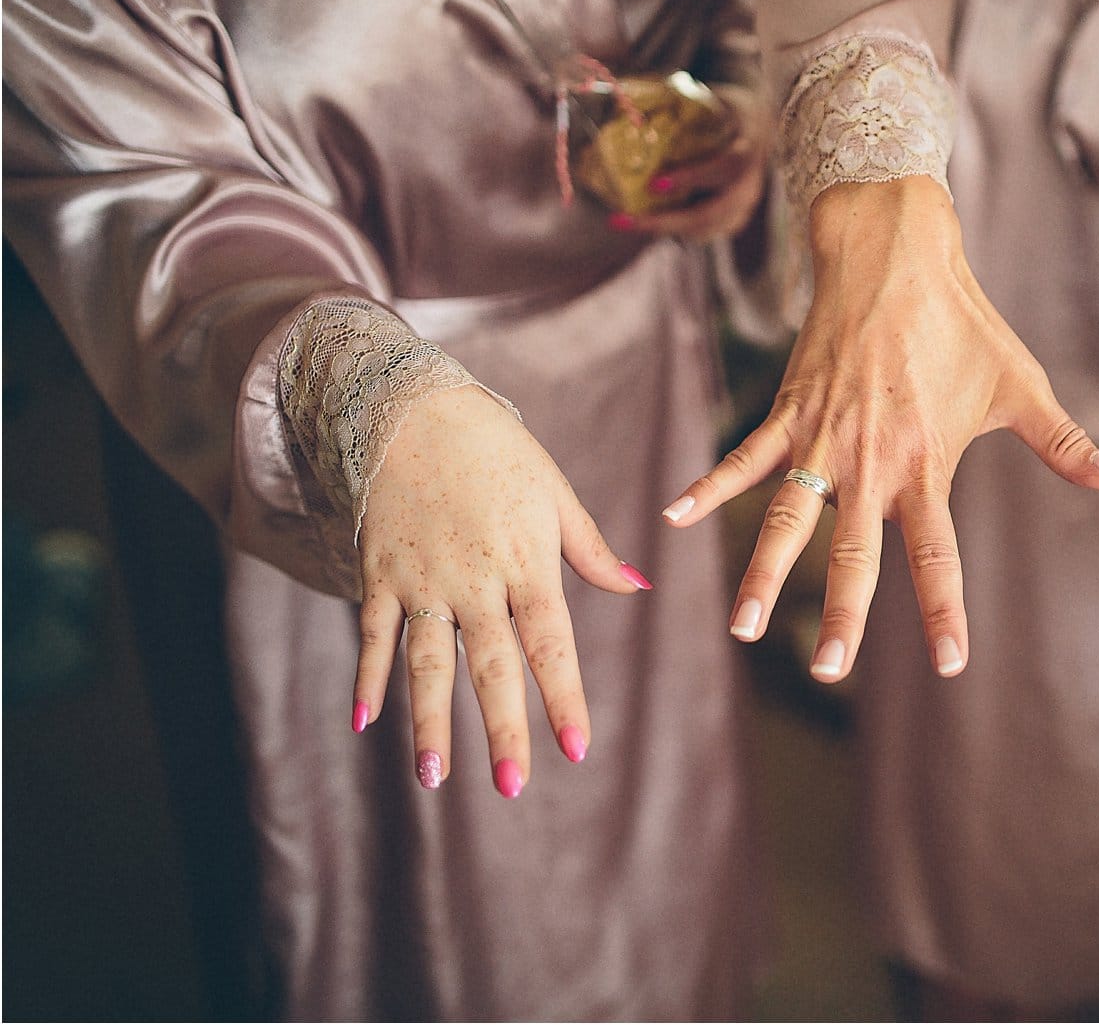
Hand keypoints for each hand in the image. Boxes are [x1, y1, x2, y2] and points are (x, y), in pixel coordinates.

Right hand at [351, 384, 650, 795]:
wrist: (411, 406)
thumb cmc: (495, 449)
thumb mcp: (553, 492)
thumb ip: (590, 548)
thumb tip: (638, 587)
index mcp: (526, 561)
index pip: (550, 643)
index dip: (564, 697)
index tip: (577, 749)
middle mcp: (474, 579)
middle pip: (490, 665)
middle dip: (502, 728)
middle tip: (513, 787)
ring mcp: (422, 579)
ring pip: (425, 661)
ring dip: (430, 721)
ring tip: (434, 777)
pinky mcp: (380, 572)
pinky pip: (373, 632)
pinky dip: (367, 676)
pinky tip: (366, 723)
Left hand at [611, 86, 769, 240]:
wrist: (755, 125)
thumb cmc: (723, 108)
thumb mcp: (709, 99)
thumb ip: (678, 103)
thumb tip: (627, 104)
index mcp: (747, 149)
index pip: (725, 168)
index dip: (692, 178)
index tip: (655, 184)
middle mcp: (750, 184)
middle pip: (712, 213)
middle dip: (667, 221)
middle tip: (626, 219)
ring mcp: (744, 206)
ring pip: (706, 229)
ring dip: (664, 228)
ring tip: (625, 221)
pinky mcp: (734, 219)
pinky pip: (704, 233)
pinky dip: (674, 231)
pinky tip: (647, 222)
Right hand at [661, 176, 1098, 682]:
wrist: (893, 250)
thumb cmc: (962, 320)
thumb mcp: (1020, 384)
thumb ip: (1065, 443)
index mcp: (928, 463)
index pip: (937, 554)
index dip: (944, 610)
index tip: (950, 663)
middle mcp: (871, 460)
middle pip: (852, 554)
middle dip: (840, 616)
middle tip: (829, 671)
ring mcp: (822, 438)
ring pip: (787, 520)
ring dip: (761, 574)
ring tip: (740, 628)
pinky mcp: (788, 410)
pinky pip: (743, 457)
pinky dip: (709, 487)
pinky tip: (675, 519)